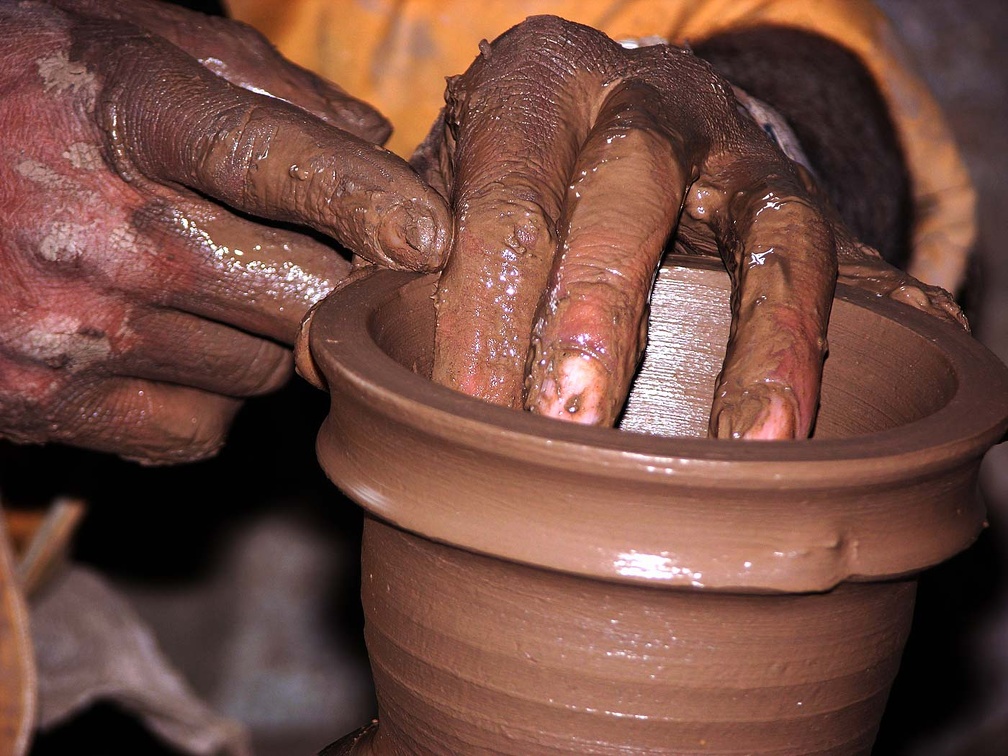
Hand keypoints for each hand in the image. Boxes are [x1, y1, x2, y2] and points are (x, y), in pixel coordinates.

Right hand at [0, 0, 449, 462]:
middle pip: (300, 296)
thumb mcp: (122, 41)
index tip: (435, 236)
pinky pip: (200, 429)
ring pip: (263, 370)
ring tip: (217, 286)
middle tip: (344, 264)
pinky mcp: (50, 406)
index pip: (277, 162)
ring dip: (271, 336)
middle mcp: (103, 234)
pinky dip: (212, 396)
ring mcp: (74, 332)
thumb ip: (256, 80)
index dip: (371, 202)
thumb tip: (375, 139)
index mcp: (126, 117)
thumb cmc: (12, 94)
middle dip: (344, 287)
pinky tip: (172, 345)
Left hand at [417, 15, 963, 439]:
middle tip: (563, 422)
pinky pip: (826, 265)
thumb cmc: (523, 181)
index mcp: (532, 86)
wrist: (634, 121)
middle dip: (594, 312)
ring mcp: (734, 144)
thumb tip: (342, 368)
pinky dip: (812, 344)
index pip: (501, 201)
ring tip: (739, 443)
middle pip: (621, 194)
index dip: (480, 312)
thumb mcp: (454, 196)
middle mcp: (640, 96)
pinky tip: (793, 427)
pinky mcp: (800, 193)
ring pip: (760, 226)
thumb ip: (403, 266)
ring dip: (752, 340)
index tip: (463, 417)